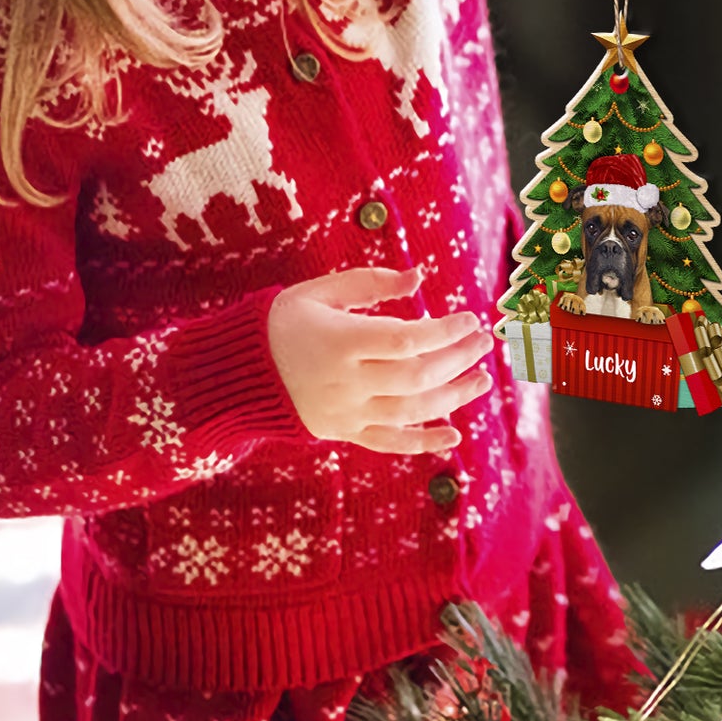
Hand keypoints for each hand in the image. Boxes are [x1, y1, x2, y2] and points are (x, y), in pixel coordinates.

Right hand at [268, 266, 493, 453]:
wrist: (238, 372)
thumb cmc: (283, 321)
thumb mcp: (320, 291)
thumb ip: (371, 283)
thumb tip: (419, 278)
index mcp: (341, 341)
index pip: (406, 340)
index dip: (444, 331)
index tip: (469, 318)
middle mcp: (346, 382)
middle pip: (416, 376)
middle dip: (457, 359)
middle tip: (484, 343)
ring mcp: (346, 412)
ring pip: (411, 411)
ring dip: (453, 396)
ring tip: (482, 379)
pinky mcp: (344, 432)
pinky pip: (389, 442)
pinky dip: (423, 441)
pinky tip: (454, 434)